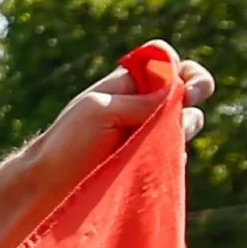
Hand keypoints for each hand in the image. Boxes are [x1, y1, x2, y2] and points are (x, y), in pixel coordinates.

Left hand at [0, 44, 215, 205]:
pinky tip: (155, 162)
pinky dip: (175, 155)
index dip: (183, 70)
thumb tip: (177, 87)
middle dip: (195, 92)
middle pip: (188, 89)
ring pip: (189, 122)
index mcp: (129, 83)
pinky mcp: (153, 160)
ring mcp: (151, 133)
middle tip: (186, 106)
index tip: (185, 87)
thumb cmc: (68, 142)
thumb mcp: (99, 110)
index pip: (168, 62)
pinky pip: (178, 154)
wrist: (51, 185)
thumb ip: (139, 99)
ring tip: (160, 141)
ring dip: (185, 126)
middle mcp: (144, 104)